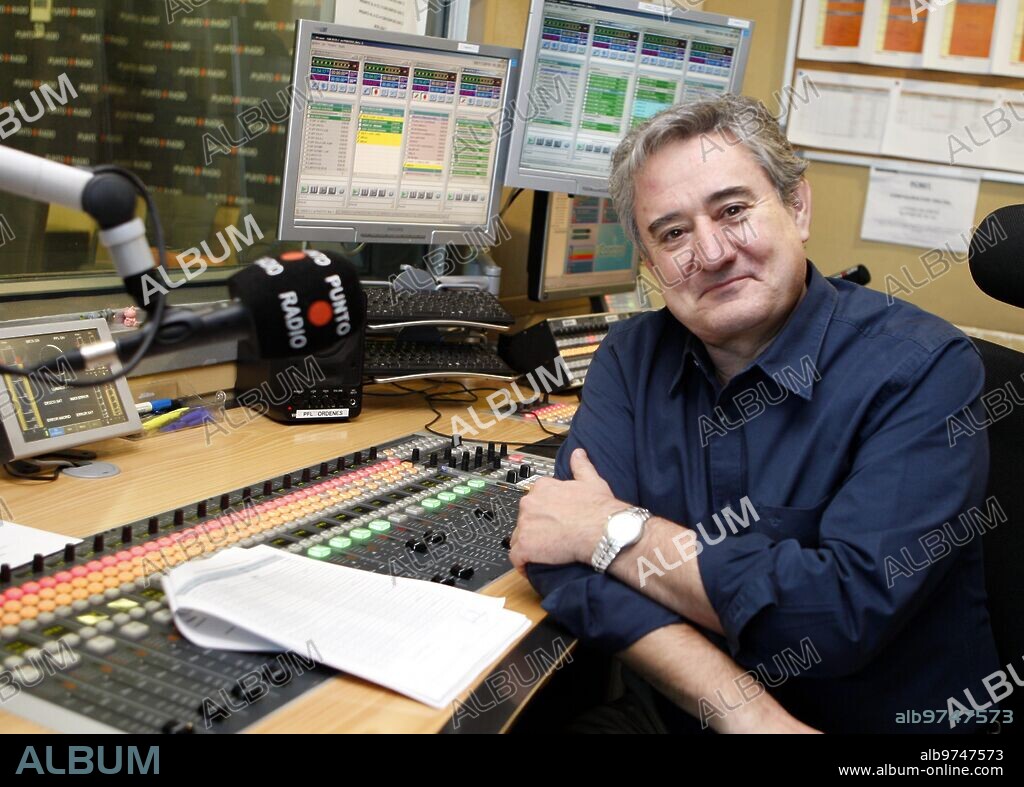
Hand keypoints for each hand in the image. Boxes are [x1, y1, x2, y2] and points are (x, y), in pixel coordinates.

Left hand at [509, 448, 625, 572]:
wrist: (603, 531)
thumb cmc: (599, 509)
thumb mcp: (591, 480)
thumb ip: (580, 466)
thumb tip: (578, 453)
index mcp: (543, 487)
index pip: (534, 501)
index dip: (543, 513)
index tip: (551, 521)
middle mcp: (530, 503)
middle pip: (525, 518)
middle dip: (534, 528)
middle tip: (550, 538)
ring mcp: (525, 525)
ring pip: (519, 537)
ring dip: (528, 546)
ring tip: (544, 554)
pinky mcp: (525, 546)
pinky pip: (516, 558)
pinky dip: (522, 564)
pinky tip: (531, 568)